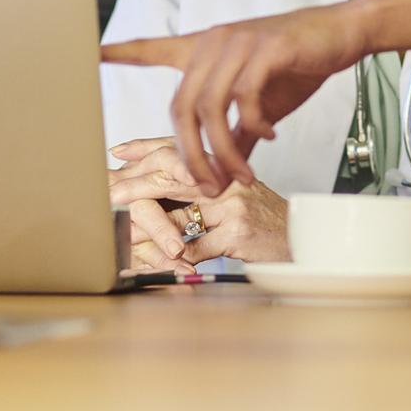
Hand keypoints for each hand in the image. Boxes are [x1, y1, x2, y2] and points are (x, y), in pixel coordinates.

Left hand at [102, 5, 368, 195]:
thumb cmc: (296, 64)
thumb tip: (220, 177)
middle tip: (210, 185)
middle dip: (193, 155)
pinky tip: (269, 136)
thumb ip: (235, 136)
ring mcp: (238, 43)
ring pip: (211, 109)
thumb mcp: (260, 103)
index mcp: (205, 50)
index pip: (153, 48)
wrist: (340, 33)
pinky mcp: (266, 49)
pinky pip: (245, 98)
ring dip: (224, 151)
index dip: (120, 53)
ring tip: (244, 174)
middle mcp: (213, 42)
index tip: (90, 53)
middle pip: (181, 107)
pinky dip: (254, 126)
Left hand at [109, 136, 290, 267]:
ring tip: (121, 236)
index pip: (179, 148)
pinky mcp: (238, 233)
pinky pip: (195, 247)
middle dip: (134, 184)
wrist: (302, 242)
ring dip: (146, 230)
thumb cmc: (264, 221)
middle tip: (108, 192)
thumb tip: (162, 183)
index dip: (146, 147)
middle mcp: (227, 180)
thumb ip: (202, 187)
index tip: (118, 150)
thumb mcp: (235, 196)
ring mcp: (234, 206)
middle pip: (171, 175)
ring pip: (176, 216)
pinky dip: (174, 259)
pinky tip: (158, 264)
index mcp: (223, 167)